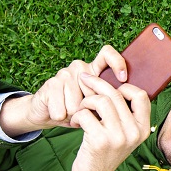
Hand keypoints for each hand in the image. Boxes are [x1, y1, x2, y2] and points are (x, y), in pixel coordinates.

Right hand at [0, 45, 126, 136]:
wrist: (47, 115)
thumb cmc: (76, 111)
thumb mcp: (96, 107)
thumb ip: (108, 100)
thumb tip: (124, 102)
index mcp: (94, 70)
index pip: (107, 54)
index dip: (117, 63)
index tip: (122, 79)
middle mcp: (80, 67)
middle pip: (95, 90)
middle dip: (91, 108)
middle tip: (82, 110)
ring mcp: (65, 73)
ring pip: (78, 103)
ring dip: (74, 114)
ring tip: (69, 112)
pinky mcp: (51, 83)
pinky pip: (63, 107)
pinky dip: (61, 116)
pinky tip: (58, 113)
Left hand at [69, 74, 150, 170]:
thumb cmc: (106, 152)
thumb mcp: (123, 134)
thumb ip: (124, 114)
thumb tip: (114, 82)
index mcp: (143, 129)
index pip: (140, 95)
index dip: (124, 86)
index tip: (108, 87)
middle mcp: (134, 132)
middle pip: (116, 94)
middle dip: (96, 83)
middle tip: (83, 79)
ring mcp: (118, 137)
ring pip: (101, 101)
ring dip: (86, 101)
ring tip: (81, 109)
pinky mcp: (99, 141)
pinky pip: (86, 114)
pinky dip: (77, 115)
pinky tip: (75, 123)